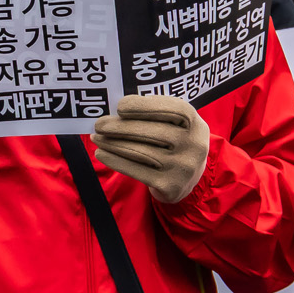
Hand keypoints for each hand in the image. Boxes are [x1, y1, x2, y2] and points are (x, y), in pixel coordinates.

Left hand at [91, 95, 210, 202]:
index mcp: (196, 124)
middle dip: (121, 127)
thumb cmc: (173, 143)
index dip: (146, 106)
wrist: (186, 180)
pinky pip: (135, 170)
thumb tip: (117, 110)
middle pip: (153, 132)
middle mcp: (193, 146)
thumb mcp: (176, 125)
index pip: (173, 109)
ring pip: (140, 151)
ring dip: (113, 143)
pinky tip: (102, 153)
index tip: (121, 106)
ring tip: (97, 138)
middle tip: (99, 124)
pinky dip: (115, 160)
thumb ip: (155, 114)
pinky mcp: (169, 186)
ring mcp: (182, 168)